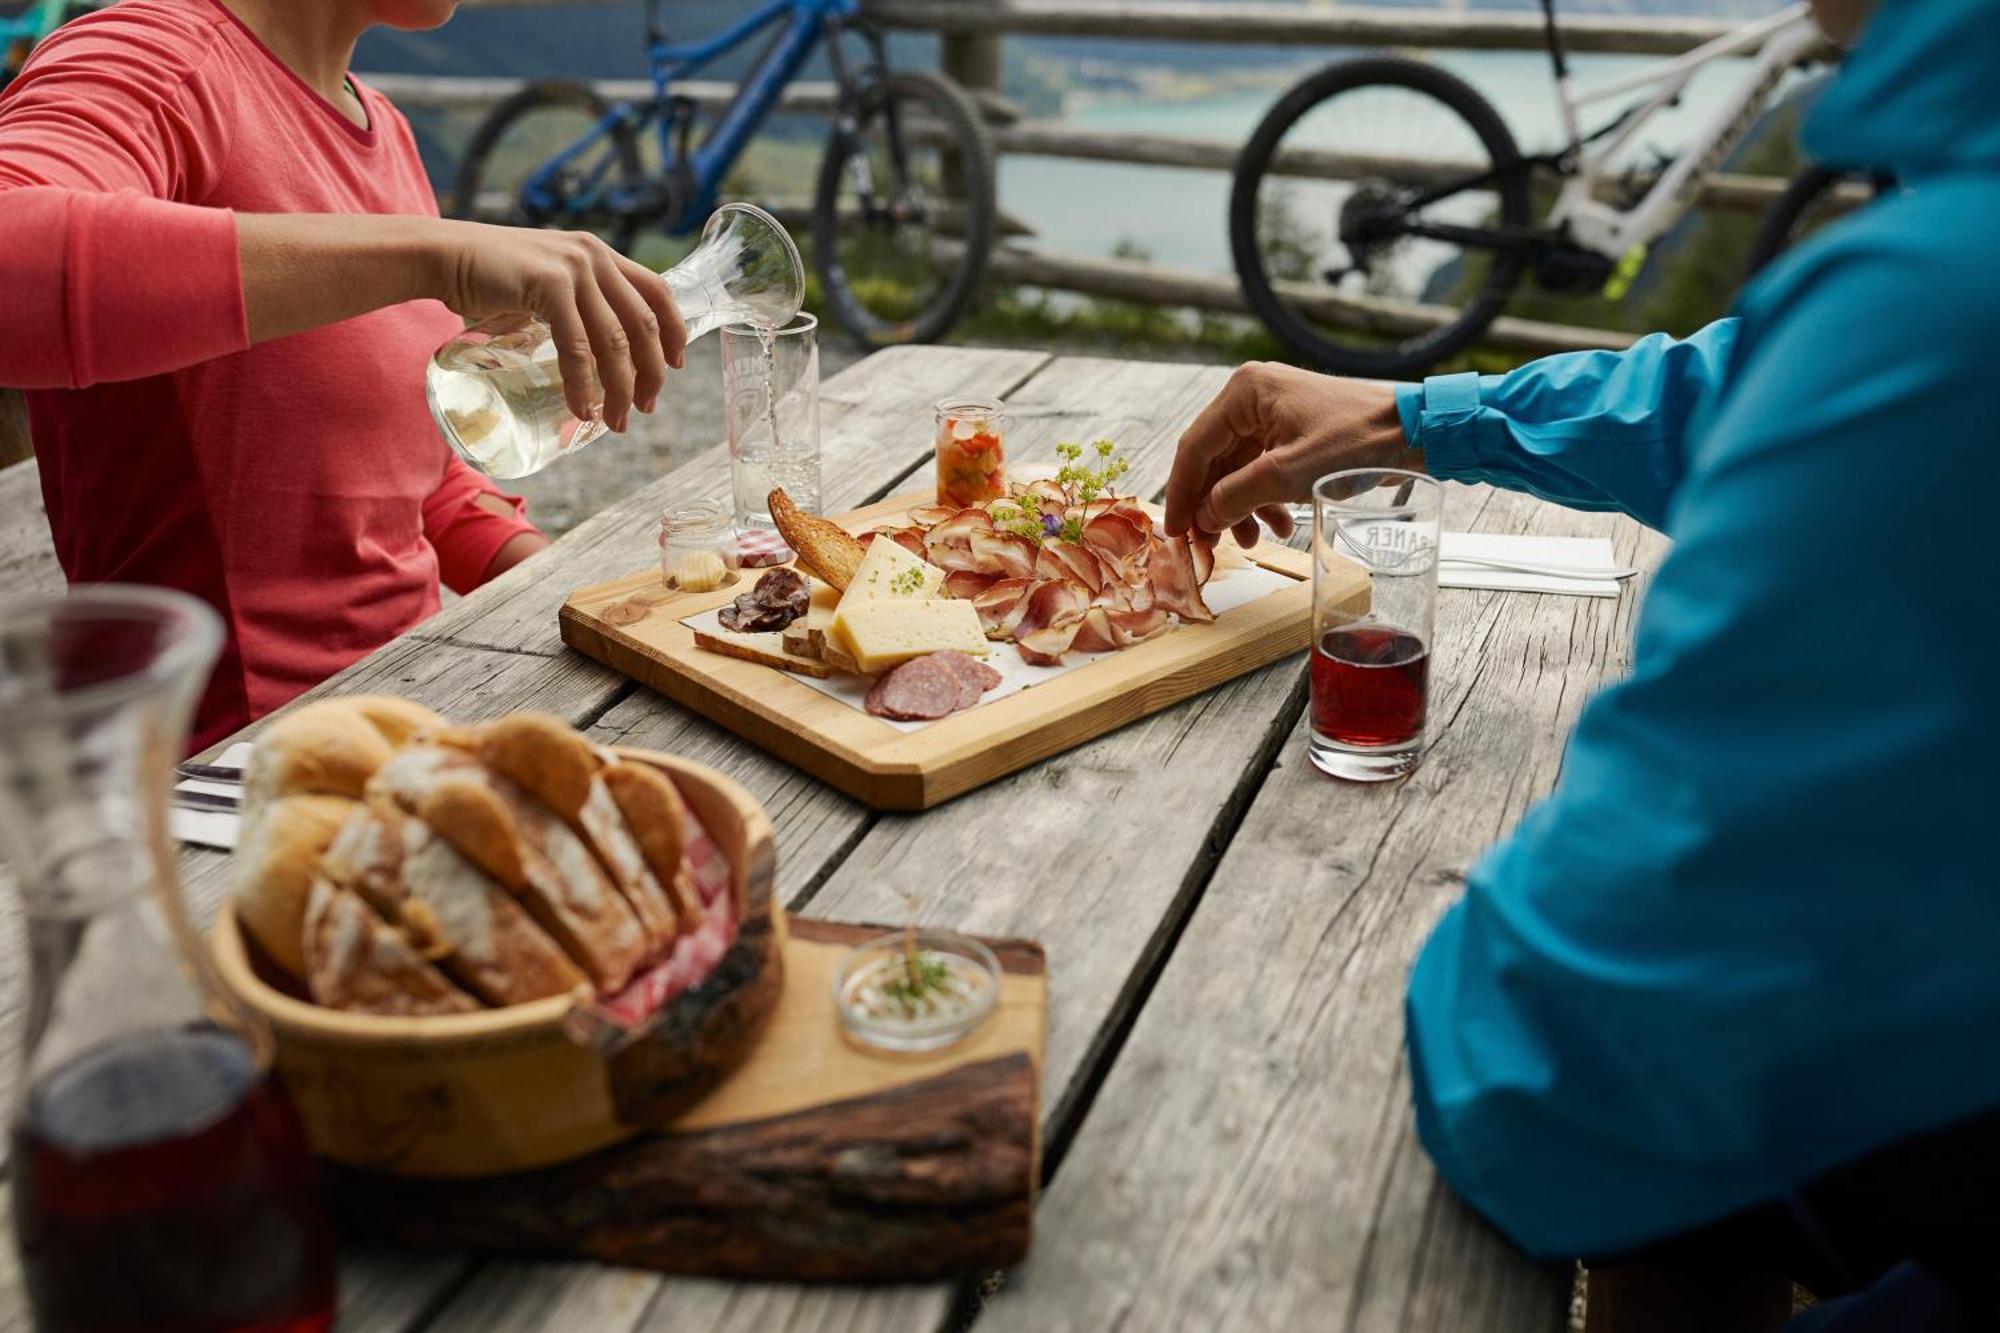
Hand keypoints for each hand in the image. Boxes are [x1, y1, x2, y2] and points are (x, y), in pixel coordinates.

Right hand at [425, 220, 687, 432]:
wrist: (443, 256)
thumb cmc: (491, 278)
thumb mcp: (547, 283)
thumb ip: (575, 303)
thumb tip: (596, 353)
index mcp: (600, 255)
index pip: (658, 291)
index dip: (674, 331)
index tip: (676, 366)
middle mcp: (594, 257)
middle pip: (643, 324)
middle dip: (651, 374)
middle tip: (645, 409)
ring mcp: (573, 268)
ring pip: (615, 341)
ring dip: (620, 389)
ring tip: (617, 422)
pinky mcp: (548, 285)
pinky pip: (578, 346)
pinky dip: (582, 384)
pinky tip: (583, 410)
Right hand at [1164, 363, 1421, 546]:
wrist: (1415, 432)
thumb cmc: (1356, 441)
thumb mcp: (1285, 475)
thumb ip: (1234, 497)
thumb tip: (1203, 518)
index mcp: (1244, 392)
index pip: (1194, 447)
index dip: (1181, 493)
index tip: (1176, 531)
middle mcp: (1252, 397)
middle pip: (1214, 460)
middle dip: (1215, 506)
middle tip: (1211, 544)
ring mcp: (1272, 414)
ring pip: (1237, 470)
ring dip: (1241, 508)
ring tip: (1254, 541)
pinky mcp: (1291, 431)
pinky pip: (1262, 470)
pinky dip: (1264, 500)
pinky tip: (1281, 525)